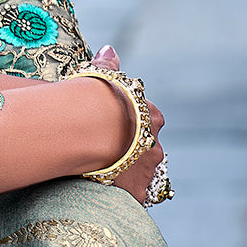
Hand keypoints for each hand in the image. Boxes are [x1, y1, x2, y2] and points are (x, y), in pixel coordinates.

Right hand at [88, 44, 165, 204]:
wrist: (91, 132)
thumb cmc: (94, 101)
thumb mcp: (101, 79)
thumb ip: (107, 66)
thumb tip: (109, 50)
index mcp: (150, 117)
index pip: (147, 119)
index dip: (130, 123)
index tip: (114, 126)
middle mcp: (155, 144)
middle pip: (148, 149)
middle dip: (132, 151)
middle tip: (109, 153)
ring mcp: (148, 171)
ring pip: (142, 174)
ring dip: (128, 174)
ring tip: (104, 175)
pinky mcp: (135, 193)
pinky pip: (131, 197)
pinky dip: (121, 196)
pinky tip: (104, 193)